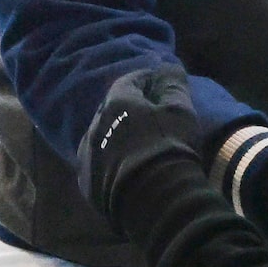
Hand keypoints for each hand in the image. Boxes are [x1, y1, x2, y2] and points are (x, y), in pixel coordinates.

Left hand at [77, 64, 199, 221]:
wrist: (154, 200)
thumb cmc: (169, 148)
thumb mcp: (180, 111)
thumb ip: (172, 84)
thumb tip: (168, 67)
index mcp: (116, 104)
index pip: (128, 82)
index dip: (144, 80)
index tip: (157, 83)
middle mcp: (94, 125)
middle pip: (111, 110)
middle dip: (127, 109)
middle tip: (147, 115)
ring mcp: (87, 155)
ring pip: (101, 138)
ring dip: (115, 136)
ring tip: (134, 145)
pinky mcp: (87, 183)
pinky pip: (97, 165)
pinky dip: (109, 163)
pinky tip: (123, 170)